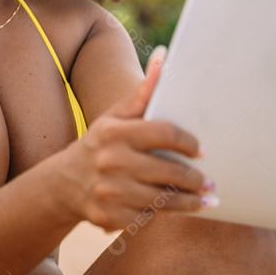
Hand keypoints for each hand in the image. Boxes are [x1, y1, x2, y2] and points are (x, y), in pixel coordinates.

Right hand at [57, 46, 214, 231]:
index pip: (164, 133)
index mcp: (115, 132)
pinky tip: (173, 210)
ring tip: (206, 200)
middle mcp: (111, 161)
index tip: (202, 151)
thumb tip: (166, 56)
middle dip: (196, 179)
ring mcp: (109, 192)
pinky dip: (162, 214)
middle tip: (211, 183)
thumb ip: (143, 91)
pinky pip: (148, 218)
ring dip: (190, 202)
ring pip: (163, 200)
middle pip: (170, 171)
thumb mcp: (116, 115)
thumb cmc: (101, 143)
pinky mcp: (109, 217)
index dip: (189, 142)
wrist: (64, 182)